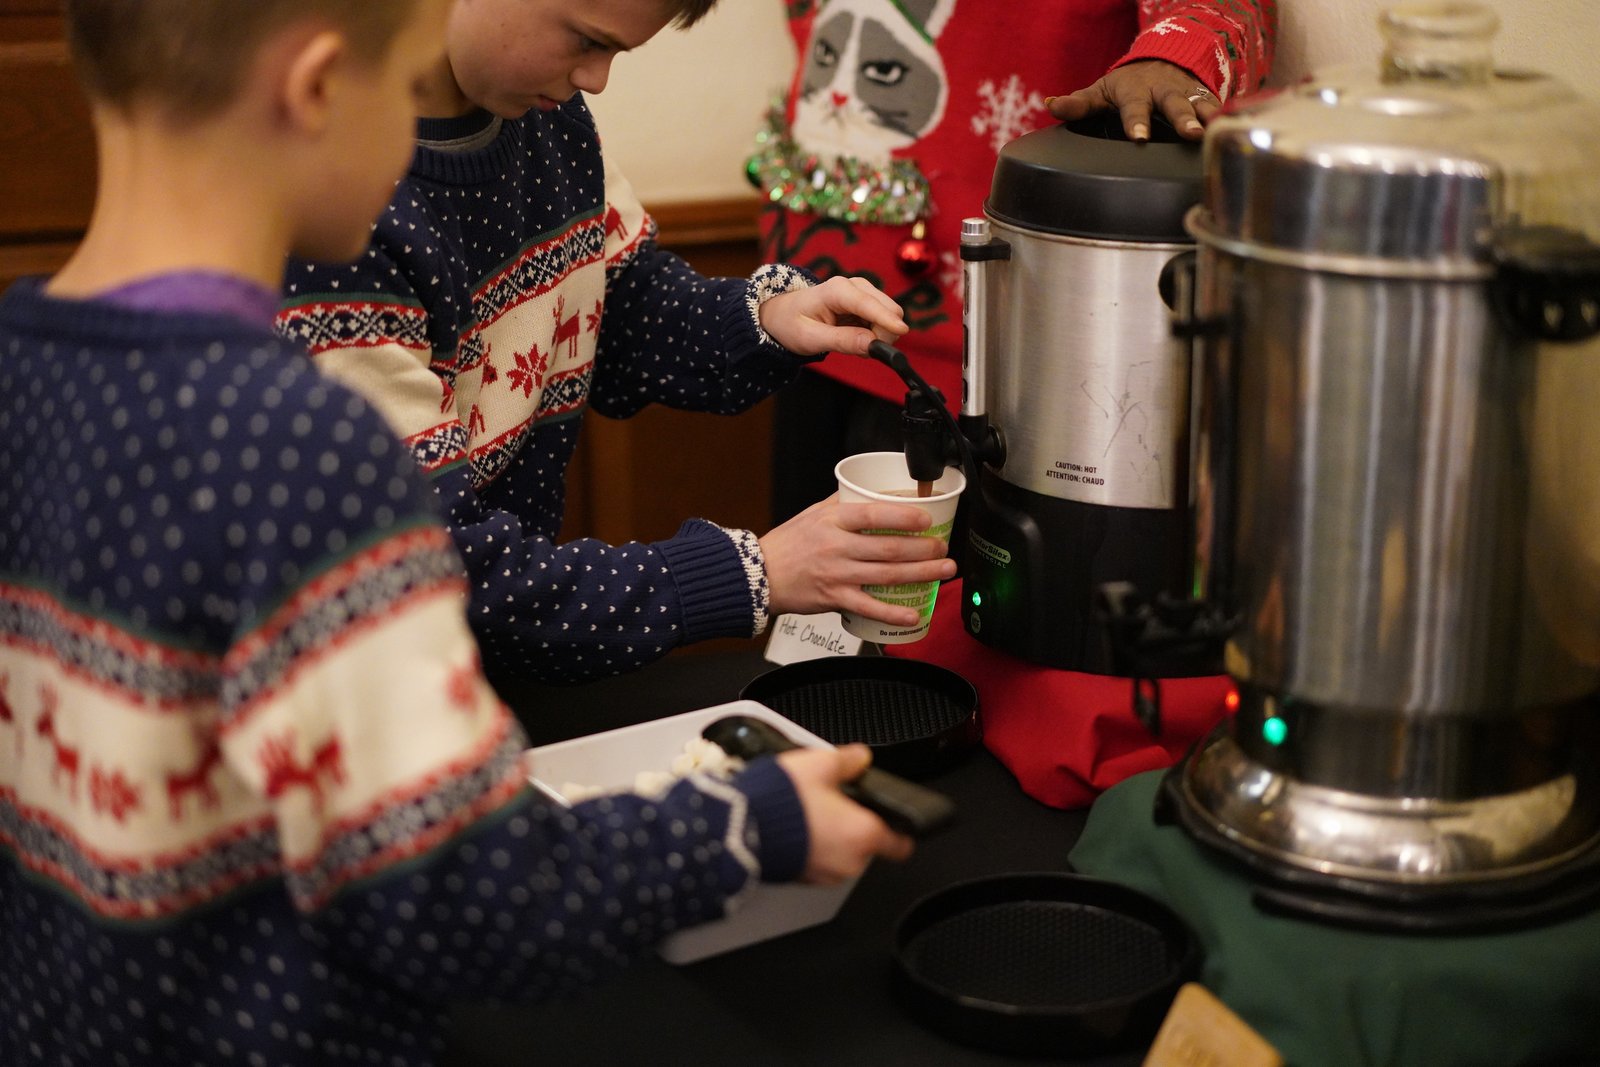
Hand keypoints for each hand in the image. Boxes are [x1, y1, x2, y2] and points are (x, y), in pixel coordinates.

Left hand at [758, 275, 907, 356]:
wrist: (783, 314)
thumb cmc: (792, 324)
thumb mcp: (811, 338)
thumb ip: (842, 341)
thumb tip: (873, 345)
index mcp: (837, 290)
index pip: (868, 304)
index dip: (886, 319)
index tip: (901, 332)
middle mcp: (855, 285)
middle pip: (889, 309)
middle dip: (883, 335)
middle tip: (859, 351)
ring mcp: (864, 292)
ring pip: (891, 316)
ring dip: (879, 336)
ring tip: (852, 344)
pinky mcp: (868, 301)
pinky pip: (885, 321)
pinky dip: (877, 334)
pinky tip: (857, 338)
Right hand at [759, 494, 957, 624]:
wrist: (759, 575)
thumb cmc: (787, 543)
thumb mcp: (814, 513)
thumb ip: (844, 502)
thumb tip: (876, 491)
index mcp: (833, 521)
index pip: (873, 514)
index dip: (903, 516)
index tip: (927, 518)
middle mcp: (837, 546)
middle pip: (889, 548)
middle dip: (924, 549)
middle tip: (944, 548)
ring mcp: (837, 574)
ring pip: (887, 575)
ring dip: (921, 574)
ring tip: (944, 570)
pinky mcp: (834, 598)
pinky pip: (870, 608)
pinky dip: (894, 613)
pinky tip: (915, 613)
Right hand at [777, 745, 913, 883]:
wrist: (739, 829)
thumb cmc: (780, 802)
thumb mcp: (820, 764)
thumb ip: (847, 761)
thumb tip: (860, 758)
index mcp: (864, 834)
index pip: (901, 844)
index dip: (901, 831)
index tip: (897, 824)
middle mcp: (849, 861)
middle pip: (865, 843)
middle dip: (852, 824)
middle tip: (832, 803)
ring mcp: (824, 874)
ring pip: (839, 853)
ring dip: (830, 836)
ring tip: (806, 811)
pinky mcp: (801, 878)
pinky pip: (816, 861)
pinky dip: (810, 846)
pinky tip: (793, 825)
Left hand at [1047, 59, 1219, 142]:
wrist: (1164, 60)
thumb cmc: (1127, 85)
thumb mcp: (1102, 91)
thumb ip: (1079, 104)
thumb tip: (1053, 106)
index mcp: (1136, 92)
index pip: (1134, 108)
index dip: (1136, 122)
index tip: (1137, 137)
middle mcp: (1165, 92)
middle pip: (1175, 106)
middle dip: (1183, 119)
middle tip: (1191, 135)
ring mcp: (1188, 95)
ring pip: (1201, 107)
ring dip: (1210, 120)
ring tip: (1218, 134)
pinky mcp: (1206, 101)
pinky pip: (1219, 110)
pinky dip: (1227, 120)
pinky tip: (1236, 134)